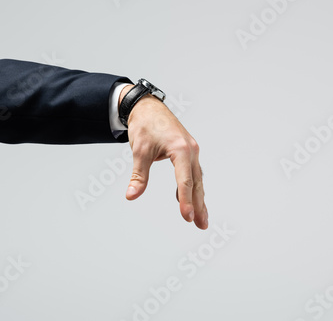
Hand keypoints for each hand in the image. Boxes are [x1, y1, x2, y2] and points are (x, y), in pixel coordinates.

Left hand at [119, 85, 208, 229]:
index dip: (186, 201)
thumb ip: (138, 175)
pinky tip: (188, 200)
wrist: (148, 107)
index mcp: (181, 149)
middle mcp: (191, 150)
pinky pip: (193, 173)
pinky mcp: (188, 152)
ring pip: (197, 180)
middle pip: (196, 183)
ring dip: (199, 199)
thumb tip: (132, 195)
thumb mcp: (140, 151)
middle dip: (198, 206)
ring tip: (201, 219)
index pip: (185, 181)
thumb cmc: (145, 125)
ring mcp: (191, 151)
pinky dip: (192, 188)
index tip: (186, 217)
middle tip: (201, 225)